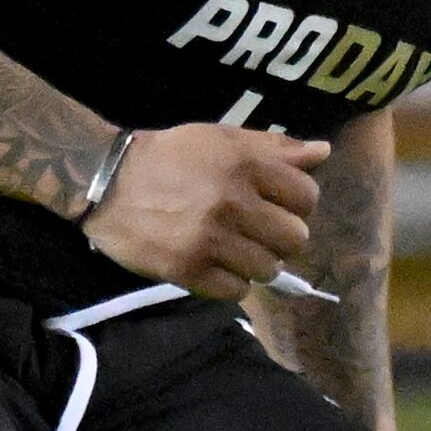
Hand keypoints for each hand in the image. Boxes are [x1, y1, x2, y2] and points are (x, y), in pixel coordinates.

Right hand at [77, 123, 327, 299]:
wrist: (108, 182)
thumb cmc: (169, 156)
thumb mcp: (220, 139)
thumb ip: (274, 147)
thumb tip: (323, 152)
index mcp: (244, 165)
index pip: (307, 197)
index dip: (297, 204)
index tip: (277, 205)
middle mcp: (232, 202)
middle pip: (294, 239)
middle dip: (280, 238)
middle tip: (257, 232)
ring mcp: (210, 239)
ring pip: (267, 269)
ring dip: (255, 262)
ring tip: (233, 250)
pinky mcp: (188, 269)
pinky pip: (236, 291)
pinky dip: (231, 283)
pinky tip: (215, 266)